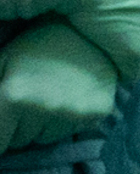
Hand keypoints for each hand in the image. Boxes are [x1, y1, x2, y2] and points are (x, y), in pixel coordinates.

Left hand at [0, 19, 120, 149]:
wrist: (87, 31)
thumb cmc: (33, 46)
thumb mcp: (0, 63)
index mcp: (15, 96)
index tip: (5, 119)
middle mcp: (46, 108)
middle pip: (18, 142)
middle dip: (14, 126)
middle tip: (23, 100)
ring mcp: (75, 113)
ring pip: (43, 139)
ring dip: (38, 126)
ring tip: (45, 97)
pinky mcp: (97, 114)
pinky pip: (68, 133)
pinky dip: (63, 122)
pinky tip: (66, 98)